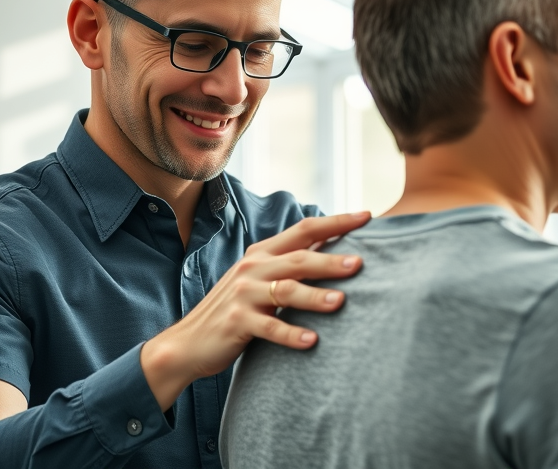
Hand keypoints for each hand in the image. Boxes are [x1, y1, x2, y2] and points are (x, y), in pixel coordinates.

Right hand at [140, 211, 370, 409]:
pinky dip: (291, 335)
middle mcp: (253, 268)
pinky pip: (269, 328)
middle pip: (299, 259)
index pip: (304, 230)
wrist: (189, 341)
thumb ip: (287, 266)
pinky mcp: (237, 323)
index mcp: (262, 254)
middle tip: (360, 264)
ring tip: (341, 302)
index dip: (336, 222)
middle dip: (330, 261)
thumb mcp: (258, 280)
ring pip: (285, 291)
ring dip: (314, 297)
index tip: (368, 216)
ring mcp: (244, 295)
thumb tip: (332, 251)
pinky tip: (312, 341)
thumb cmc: (235, 310)